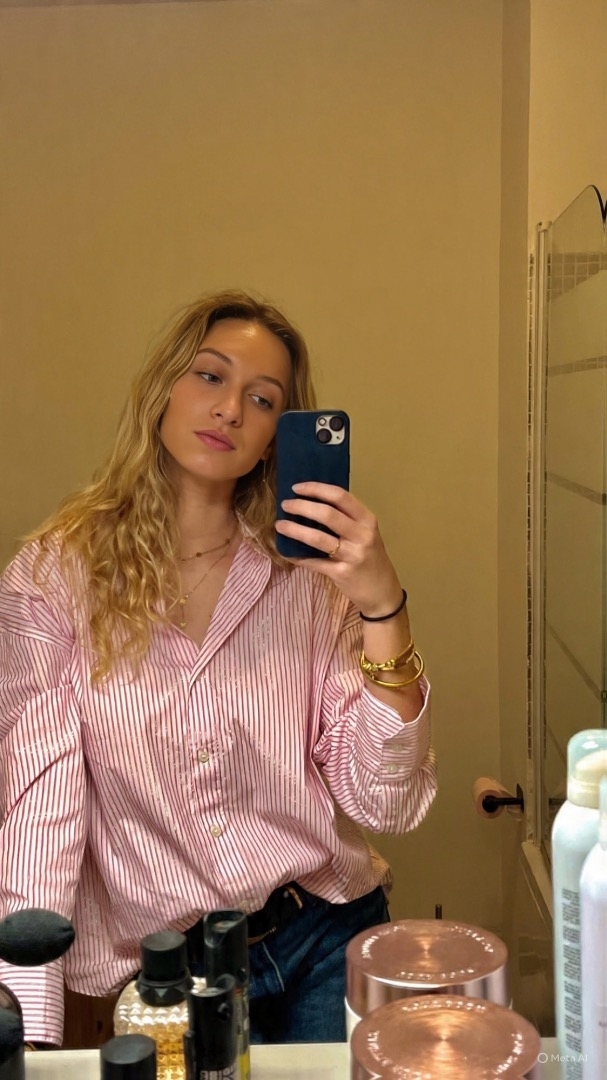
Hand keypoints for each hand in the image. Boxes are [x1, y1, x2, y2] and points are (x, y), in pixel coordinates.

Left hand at [275, 482, 402, 616]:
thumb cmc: (370, 557)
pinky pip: (314, 562)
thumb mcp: (366, 533)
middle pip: (327, 514)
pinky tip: (286, 552)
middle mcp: (362, 535)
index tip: (296, 488)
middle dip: (301, 507)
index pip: (340, 497)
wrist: (382, 591)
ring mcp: (352, 555)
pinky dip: (297, 556)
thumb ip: (346, 519)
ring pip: (318, 538)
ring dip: (295, 530)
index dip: (316, 489)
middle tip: (285, 505)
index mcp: (367, 520)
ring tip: (279, 525)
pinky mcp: (342, 574)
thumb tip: (311, 502)